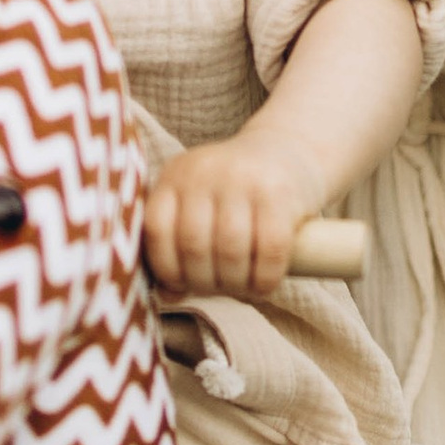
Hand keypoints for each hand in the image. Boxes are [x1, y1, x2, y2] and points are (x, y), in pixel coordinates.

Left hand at [144, 126, 319, 300]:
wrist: (287, 148)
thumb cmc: (234, 192)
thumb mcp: (198, 204)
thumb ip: (177, 245)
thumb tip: (167, 296)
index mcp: (176, 174)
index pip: (157, 230)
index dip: (166, 268)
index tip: (182, 284)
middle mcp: (205, 171)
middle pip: (194, 245)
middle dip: (204, 282)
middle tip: (217, 289)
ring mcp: (244, 179)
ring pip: (230, 251)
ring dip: (234, 284)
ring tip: (240, 287)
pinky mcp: (280, 194)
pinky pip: (269, 250)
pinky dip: (265, 279)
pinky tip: (263, 285)